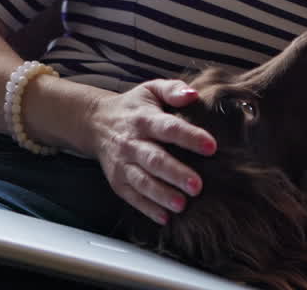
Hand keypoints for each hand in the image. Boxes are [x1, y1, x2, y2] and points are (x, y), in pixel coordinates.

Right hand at [85, 79, 216, 224]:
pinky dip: (147, 209)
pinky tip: (164, 217)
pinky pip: (132, 197)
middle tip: (197, 186)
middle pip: (154, 160)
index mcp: (144, 119)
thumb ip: (173, 89)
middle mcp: (132, 143)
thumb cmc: (133, 107)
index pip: (169, 128)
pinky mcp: (118, 181)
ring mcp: (123, 164)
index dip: (190, 137)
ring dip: (162, 195)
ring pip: (142, 182)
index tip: (211, 146)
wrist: (95, 122)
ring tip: (182, 205)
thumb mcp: (151, 89)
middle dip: (175, 173)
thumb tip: (193, 95)